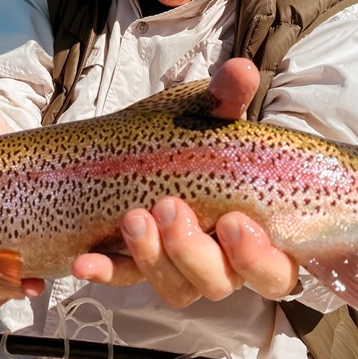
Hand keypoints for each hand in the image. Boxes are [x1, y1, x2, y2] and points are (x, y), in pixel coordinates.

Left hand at [71, 58, 299, 304]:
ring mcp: (180, 268)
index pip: (273, 271)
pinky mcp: (139, 266)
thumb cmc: (197, 139)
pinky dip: (106, 272)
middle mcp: (224, 262)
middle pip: (219, 283)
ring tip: (133, 217)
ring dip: (152, 258)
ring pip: (177, 288)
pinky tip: (84, 261)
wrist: (150, 146)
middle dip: (194, 252)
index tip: (233, 222)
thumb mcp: (209, 116)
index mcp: (257, 234)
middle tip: (170, 207)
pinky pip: (125, 279)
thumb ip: (227, 99)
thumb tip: (241, 70)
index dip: (259, 258)